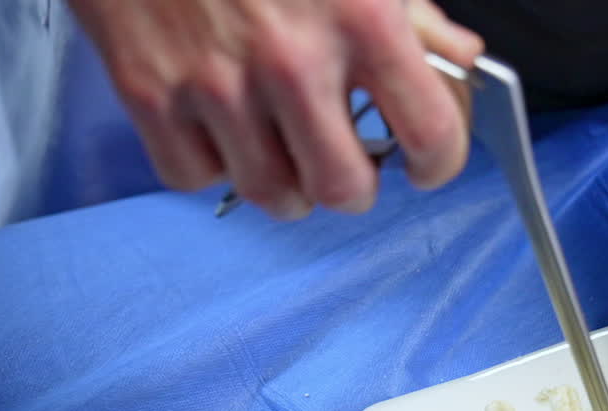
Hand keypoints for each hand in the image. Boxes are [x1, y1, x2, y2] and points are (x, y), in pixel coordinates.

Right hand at [69, 0, 481, 218]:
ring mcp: (216, 83)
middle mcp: (293, 60)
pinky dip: (211, 163)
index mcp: (363, 18)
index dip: (438, 163)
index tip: (426, 164)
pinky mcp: (150, 92)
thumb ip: (412, 12)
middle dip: (355, 185)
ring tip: (284, 147)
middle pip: (345, 190)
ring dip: (286, 183)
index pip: (431, 134)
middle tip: (348, 163)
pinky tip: (221, 125)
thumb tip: (457, 57)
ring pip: (273, 195)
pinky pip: (195, 176)